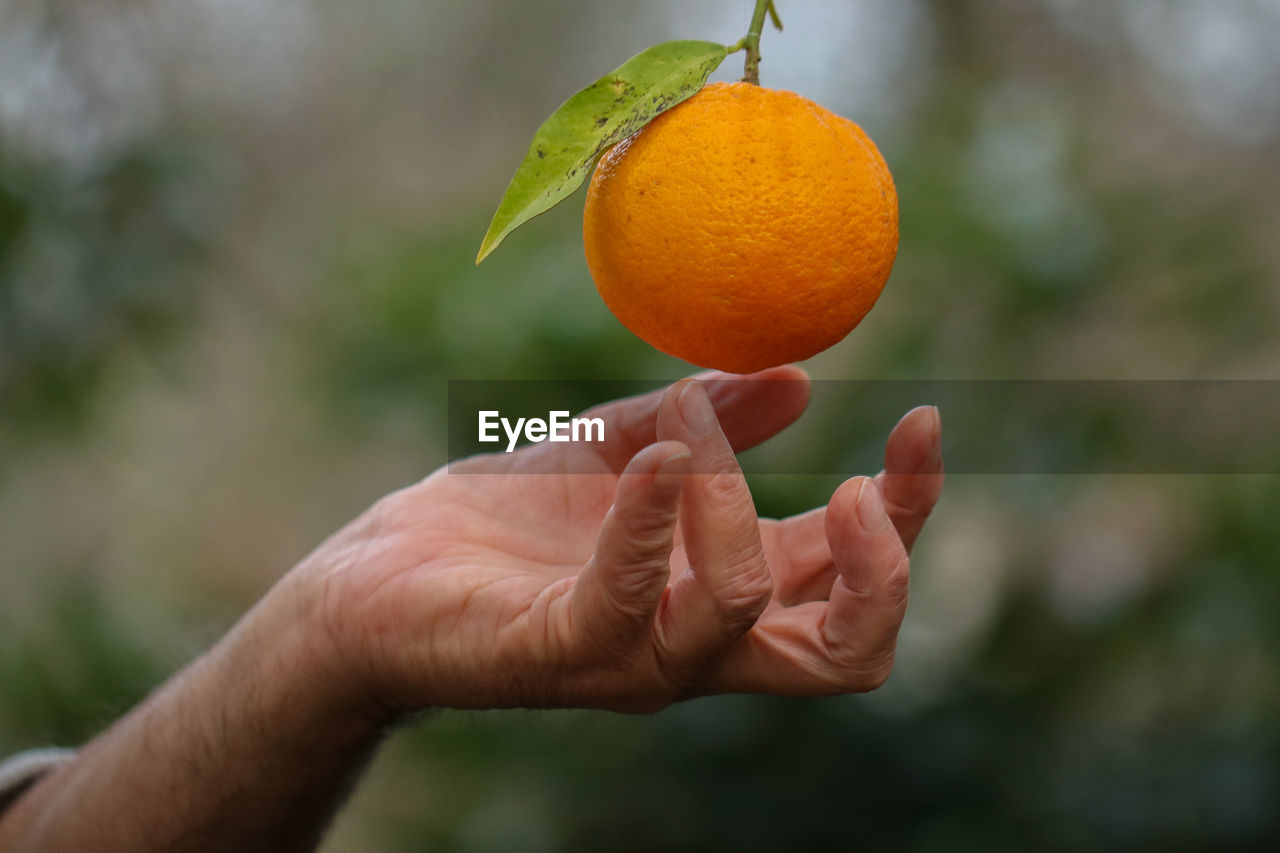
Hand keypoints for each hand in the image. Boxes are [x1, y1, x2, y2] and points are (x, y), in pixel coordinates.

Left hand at [290, 366, 943, 715]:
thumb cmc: (501, 522)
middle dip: (883, 567)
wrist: (374, 577)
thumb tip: (802, 379)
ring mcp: (632, 659)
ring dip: (736, 504)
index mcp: (724, 587)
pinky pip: (629, 602)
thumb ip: (712, 421)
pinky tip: (656, 453)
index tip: (919, 420)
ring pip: (742, 617)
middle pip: (846, 653)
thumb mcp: (622, 450)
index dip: (910, 512)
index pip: (856, 581)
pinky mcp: (557, 652)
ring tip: (688, 429)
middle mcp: (697, 641)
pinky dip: (656, 519)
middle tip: (856, 485)